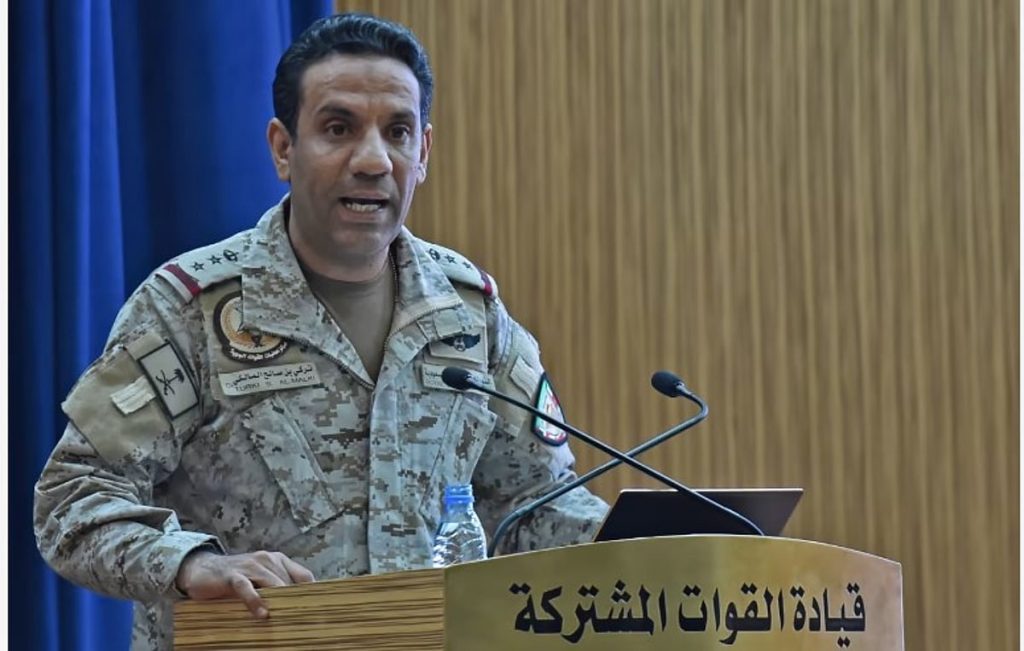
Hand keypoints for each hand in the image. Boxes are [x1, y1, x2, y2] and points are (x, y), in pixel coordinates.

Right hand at [175, 549, 314, 618]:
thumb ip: (277, 589)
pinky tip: (261, 614)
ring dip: (279, 601)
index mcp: (278, 561)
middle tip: (303, 619)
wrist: (202, 568)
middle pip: (288, 581)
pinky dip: (254, 600)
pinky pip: (246, 587)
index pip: (303, 575)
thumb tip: (298, 609)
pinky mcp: (233, 576)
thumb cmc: (236, 578)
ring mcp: (250, 566)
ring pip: (271, 583)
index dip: (312, 592)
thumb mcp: (260, 581)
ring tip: (286, 618)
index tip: (319, 609)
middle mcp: (267, 560)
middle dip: (295, 600)